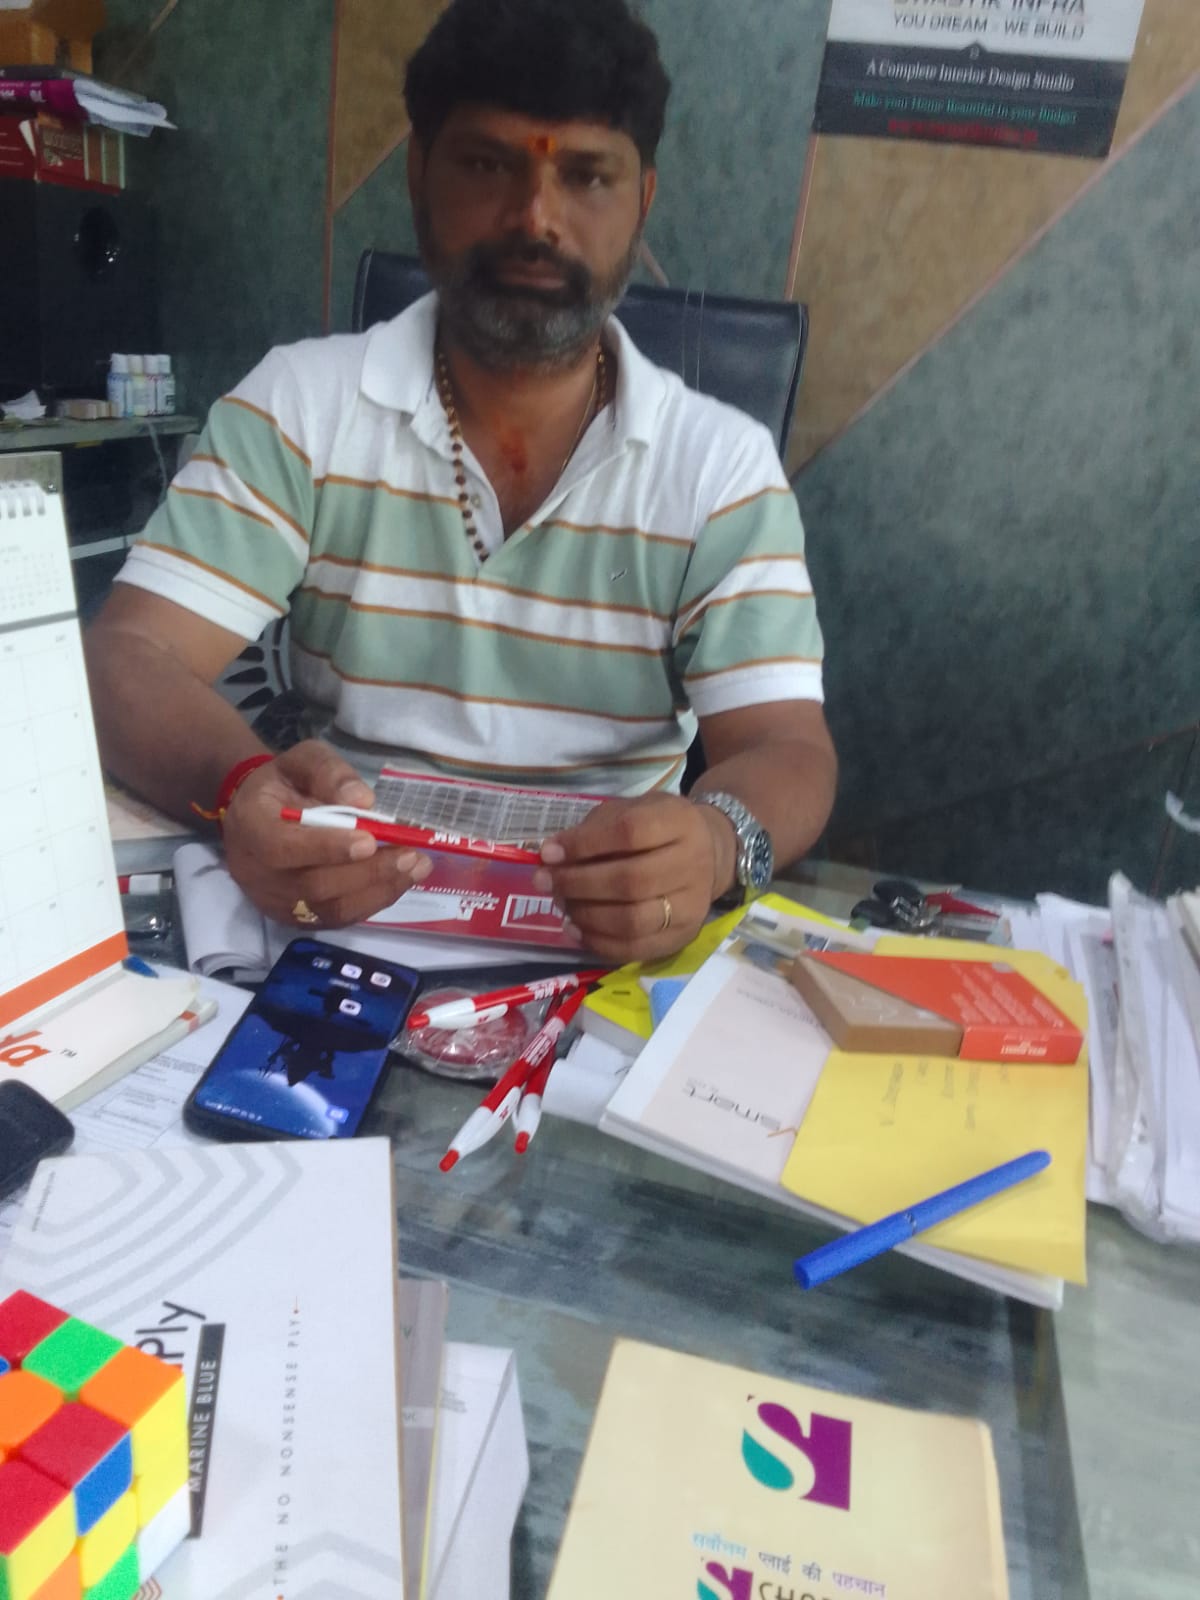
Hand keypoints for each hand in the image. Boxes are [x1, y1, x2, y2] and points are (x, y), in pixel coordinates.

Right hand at [222, 740, 431, 927]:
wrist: (257, 814)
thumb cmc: (283, 784)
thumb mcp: (302, 760)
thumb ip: (329, 773)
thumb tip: (363, 800)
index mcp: (250, 826)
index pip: (282, 847)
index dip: (326, 848)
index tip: (370, 841)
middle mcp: (256, 872)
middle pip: (313, 884)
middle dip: (368, 871)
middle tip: (411, 855)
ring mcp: (275, 901)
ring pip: (330, 909)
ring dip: (379, 890)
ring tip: (416, 868)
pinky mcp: (295, 918)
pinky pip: (338, 918)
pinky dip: (373, 901)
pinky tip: (400, 881)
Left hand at [535, 794, 733, 962]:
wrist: (709, 855)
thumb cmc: (657, 829)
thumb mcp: (631, 811)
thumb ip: (593, 829)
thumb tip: (551, 856)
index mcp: (680, 822)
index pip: (629, 832)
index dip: (584, 844)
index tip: (549, 853)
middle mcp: (694, 864)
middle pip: (630, 881)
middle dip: (578, 884)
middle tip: (545, 882)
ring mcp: (692, 906)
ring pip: (632, 920)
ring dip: (586, 915)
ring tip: (561, 905)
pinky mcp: (684, 937)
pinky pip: (636, 949)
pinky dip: (598, 943)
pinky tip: (576, 929)